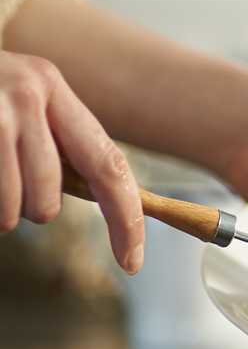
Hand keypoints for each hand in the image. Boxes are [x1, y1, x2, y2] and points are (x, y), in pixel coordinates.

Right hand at [0, 50, 143, 273]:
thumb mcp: (20, 100)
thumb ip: (58, 142)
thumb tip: (116, 203)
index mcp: (52, 87)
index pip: (108, 166)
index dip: (125, 220)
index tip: (132, 262)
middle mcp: (24, 95)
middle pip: (48, 198)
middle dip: (36, 209)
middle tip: (14, 185)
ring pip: (11, 208)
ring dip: (1, 209)